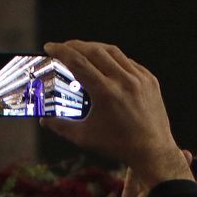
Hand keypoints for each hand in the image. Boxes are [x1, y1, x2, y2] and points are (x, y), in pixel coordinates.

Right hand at [39, 41, 190, 187]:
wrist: (152, 151)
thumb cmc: (118, 145)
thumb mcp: (84, 137)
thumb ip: (61, 126)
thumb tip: (43, 119)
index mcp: (105, 93)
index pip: (78, 62)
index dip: (61, 51)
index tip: (49, 46)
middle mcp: (123, 81)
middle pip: (94, 51)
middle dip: (75, 45)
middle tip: (63, 46)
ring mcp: (139, 78)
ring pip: (112, 51)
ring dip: (94, 47)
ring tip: (82, 50)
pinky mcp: (150, 79)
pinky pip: (128, 61)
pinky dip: (113, 58)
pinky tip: (105, 62)